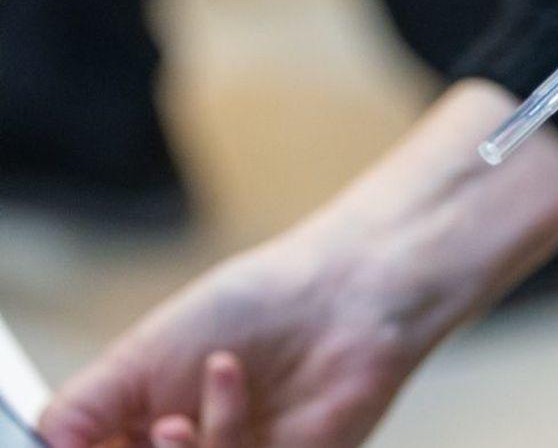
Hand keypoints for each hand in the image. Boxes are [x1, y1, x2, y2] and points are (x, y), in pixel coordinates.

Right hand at [40, 235, 424, 447]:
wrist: (345, 294)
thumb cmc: (253, 306)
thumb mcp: (144, 352)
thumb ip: (83, 408)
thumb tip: (44, 443)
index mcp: (144, 429)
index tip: (84, 443)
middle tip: (153, 430)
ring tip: (179, 416)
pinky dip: (223, 437)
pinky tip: (228, 381)